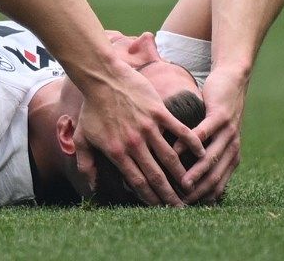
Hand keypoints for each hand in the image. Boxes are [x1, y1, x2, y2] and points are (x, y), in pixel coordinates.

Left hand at [75, 66, 203, 206]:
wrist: (101, 77)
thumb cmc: (91, 108)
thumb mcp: (82, 138)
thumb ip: (86, 163)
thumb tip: (91, 186)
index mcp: (116, 152)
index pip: (137, 181)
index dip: (150, 197)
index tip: (160, 207)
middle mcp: (134, 143)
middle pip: (155, 175)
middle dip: (169, 194)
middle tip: (181, 206)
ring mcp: (147, 127)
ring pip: (170, 158)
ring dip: (182, 174)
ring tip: (191, 186)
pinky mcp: (158, 112)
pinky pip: (179, 131)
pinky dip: (191, 143)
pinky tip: (201, 153)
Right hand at [183, 67, 246, 203]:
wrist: (232, 81)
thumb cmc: (218, 111)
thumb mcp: (216, 137)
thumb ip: (206, 155)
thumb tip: (188, 177)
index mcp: (231, 157)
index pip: (218, 186)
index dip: (201, 198)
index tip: (183, 206)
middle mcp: (233, 148)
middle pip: (215, 177)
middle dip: (198, 192)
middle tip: (179, 201)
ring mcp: (228, 133)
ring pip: (211, 158)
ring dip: (195, 173)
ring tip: (179, 182)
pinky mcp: (221, 116)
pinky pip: (204, 133)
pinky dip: (189, 144)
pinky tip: (175, 150)